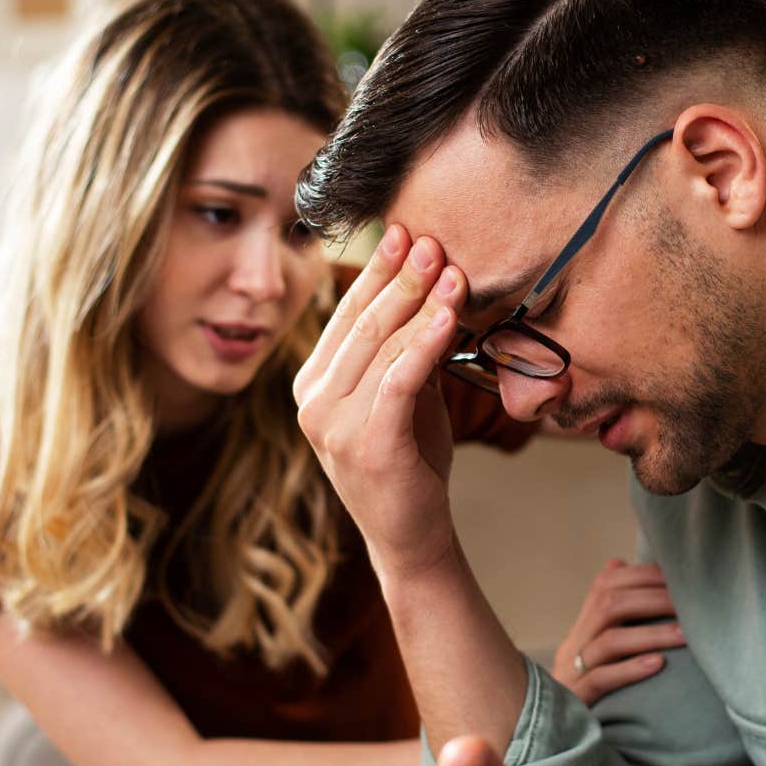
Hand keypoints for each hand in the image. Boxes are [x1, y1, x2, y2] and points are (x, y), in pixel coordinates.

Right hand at [294, 224, 466, 574]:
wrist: (411, 535)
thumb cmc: (410, 461)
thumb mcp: (403, 396)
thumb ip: (404, 350)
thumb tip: (430, 286)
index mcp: (312, 385)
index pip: (346, 316)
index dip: (376, 272)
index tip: (404, 230)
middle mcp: (312, 402)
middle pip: (362, 324)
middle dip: (400, 277)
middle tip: (431, 239)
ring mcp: (333, 425)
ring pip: (380, 347)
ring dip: (420, 303)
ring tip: (452, 270)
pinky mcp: (367, 444)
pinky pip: (398, 380)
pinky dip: (425, 343)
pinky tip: (448, 316)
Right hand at [552, 559, 685, 705]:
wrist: (551, 727)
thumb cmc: (589, 680)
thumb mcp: (597, 642)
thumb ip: (612, 608)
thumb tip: (619, 561)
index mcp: (584, 624)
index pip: (608, 584)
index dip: (644, 575)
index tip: (680, 577)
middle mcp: (575, 641)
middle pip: (609, 606)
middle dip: (654, 600)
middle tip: (691, 605)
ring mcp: (573, 670)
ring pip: (608, 642)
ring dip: (650, 635)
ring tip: (685, 635)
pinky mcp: (577, 699)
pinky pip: (601, 680)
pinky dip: (630, 669)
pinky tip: (658, 664)